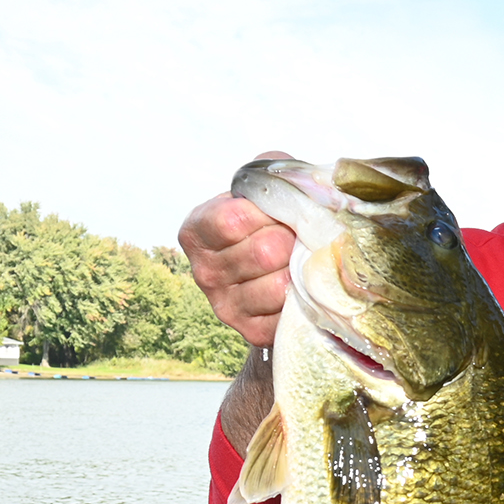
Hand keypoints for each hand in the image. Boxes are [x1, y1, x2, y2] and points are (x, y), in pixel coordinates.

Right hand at [178, 151, 296, 345]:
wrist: (272, 271)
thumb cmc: (267, 223)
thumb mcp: (262, 190)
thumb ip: (275, 172)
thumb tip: (304, 180)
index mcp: (196, 231)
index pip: (233, 219)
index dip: (269, 211)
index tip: (280, 211)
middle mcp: (204, 272)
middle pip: (265, 252)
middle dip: (293, 239)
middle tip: (300, 236)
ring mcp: (225, 306)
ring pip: (281, 285)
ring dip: (303, 269)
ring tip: (302, 259)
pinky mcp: (251, 331)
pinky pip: (291, 312)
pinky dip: (306, 297)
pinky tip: (303, 285)